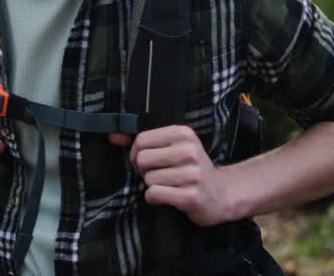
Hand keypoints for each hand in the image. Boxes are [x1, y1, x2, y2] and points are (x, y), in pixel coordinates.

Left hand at [110, 126, 237, 225]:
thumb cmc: (191, 169)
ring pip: (148, 179)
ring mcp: (193, 175)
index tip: (149, 161)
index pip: (142, 140)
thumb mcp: (172, 148)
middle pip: (142, 159)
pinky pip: (155, 194)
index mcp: (183, 134)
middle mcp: (189, 151)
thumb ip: (142, 142)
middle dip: (145, 171)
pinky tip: (170, 196)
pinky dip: (156, 198)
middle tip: (160, 175)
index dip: (138, 154)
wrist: (221, 194)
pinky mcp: (192, 196)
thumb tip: (113, 137)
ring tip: (170, 185)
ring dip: (153, 186)